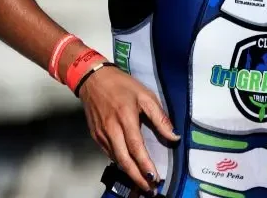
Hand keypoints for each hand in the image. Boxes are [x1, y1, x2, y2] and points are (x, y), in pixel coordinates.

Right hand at [78, 65, 180, 194]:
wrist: (93, 79)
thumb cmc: (122, 85)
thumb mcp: (145, 95)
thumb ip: (160, 117)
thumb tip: (173, 136)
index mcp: (125, 117)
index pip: (136, 146)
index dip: (144, 164)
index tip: (154, 177)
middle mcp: (111, 129)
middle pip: (124, 159)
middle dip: (137, 177)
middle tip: (149, 189)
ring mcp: (101, 134)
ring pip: (116, 159)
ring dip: (129, 173)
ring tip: (142, 184)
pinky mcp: (96, 136)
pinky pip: (109, 153)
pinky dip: (120, 163)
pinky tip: (129, 168)